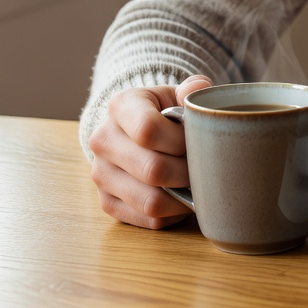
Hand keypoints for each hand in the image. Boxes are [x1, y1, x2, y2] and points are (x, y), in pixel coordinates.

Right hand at [88, 74, 213, 228]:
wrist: (139, 129)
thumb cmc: (167, 110)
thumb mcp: (179, 93)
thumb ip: (193, 88)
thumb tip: (195, 91)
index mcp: (121, 105)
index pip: (148, 129)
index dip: (180, 140)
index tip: (197, 139)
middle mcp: (103, 140)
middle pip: (152, 169)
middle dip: (188, 172)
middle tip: (206, 167)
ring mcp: (101, 174)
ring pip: (150, 201)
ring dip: (183, 196)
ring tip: (198, 184)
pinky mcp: (107, 202)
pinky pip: (148, 219)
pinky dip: (174, 213)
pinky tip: (184, 197)